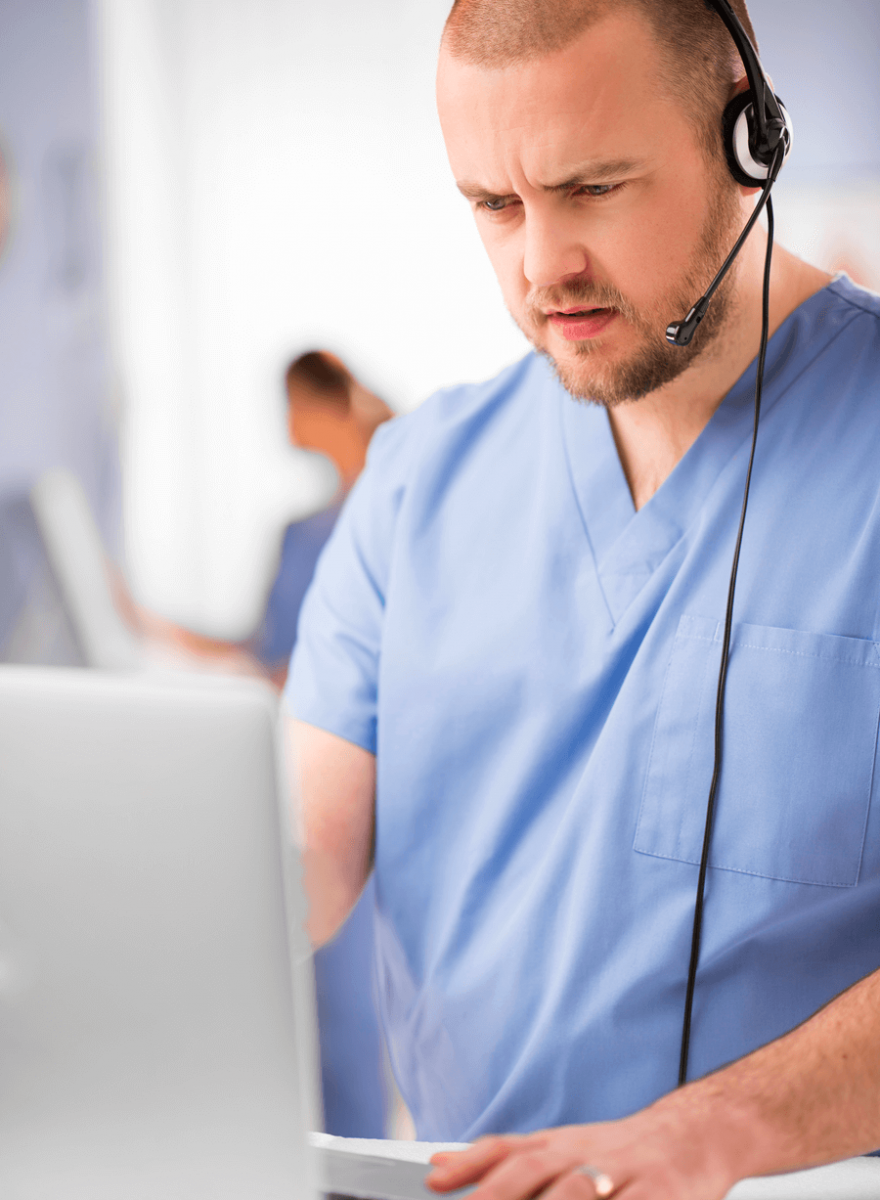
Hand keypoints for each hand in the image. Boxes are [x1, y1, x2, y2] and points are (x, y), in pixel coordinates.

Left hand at [425, 1097, 743, 1199]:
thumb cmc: (619, 1152)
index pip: (507, 1150)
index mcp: (559, 1145)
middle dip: (500, 1193)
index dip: (470, 1164)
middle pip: (536, 1168)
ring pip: (580, 1189)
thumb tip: (439, 1164)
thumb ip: (503, 1159)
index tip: (433, 1179)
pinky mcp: (663, 1192)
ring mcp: (623, 1172)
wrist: (694, 1134)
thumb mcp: (561, 1148)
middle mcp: (585, 1154)